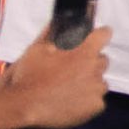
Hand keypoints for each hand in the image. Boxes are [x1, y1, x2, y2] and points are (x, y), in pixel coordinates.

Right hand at [0, 30, 114, 128]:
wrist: (24, 105)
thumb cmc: (29, 77)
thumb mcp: (36, 49)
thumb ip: (51, 34)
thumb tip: (57, 23)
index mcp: (84, 52)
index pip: (103, 35)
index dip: (99, 35)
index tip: (96, 37)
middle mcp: (95, 69)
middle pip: (101, 60)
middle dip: (89, 63)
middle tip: (71, 70)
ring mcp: (97, 88)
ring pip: (99, 81)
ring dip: (88, 82)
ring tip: (67, 88)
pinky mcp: (96, 106)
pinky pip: (97, 100)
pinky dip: (87, 101)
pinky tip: (70, 101)